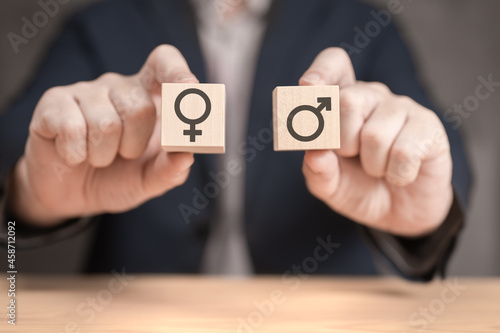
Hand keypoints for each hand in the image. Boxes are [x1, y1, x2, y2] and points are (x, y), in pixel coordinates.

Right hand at [11, 45, 196, 225]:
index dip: (177, 73)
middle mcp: (120, 87)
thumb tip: (186, 155)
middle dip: (134, 145)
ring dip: (103, 156)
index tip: (189, 89)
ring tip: (98, 156)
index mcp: (150, 97)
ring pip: (106, 124)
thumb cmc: (118, 178)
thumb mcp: (149, 181)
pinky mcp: (54, 102)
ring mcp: (86, 91)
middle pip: (140, 107)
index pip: (165, 63)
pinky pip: (71, 129)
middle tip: (123, 155)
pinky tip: (73, 155)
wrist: (71, 194)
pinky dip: (75, 155)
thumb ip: (170, 170)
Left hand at [300, 48, 452, 236]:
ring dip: (372, 166)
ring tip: (379, 169)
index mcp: (341, 101)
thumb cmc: (359, 187)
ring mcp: (402, 108)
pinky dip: (397, 175)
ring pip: (375, 134)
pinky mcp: (429, 126)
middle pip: (348, 100)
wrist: (399, 212)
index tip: (307, 87)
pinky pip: (405, 152)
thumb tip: (315, 154)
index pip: (334, 64)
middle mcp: (371, 96)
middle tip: (353, 157)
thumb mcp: (330, 186)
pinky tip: (401, 174)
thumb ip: (317, 171)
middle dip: (343, 142)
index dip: (321, 71)